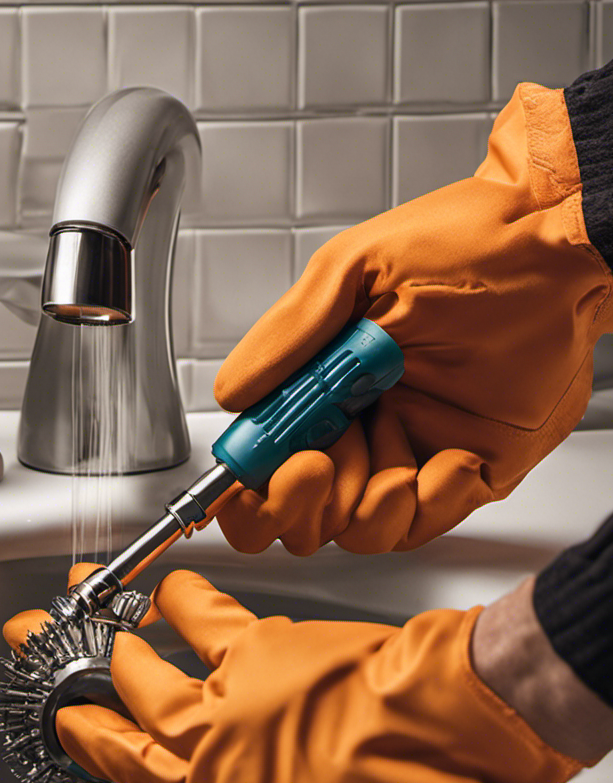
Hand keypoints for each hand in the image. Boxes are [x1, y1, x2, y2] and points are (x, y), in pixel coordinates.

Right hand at [48, 569, 583, 782]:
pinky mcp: (257, 644)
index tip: (60, 712)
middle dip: (74, 661)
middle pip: (118, 698)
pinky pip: (200, 610)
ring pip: (150, 650)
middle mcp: (205, 750)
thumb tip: (248, 780)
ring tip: (112, 594)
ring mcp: (224, 694)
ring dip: (126, 619)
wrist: (447, 743)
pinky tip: (176, 583)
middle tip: (38, 630)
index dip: (83, 732)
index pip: (121, 762)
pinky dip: (183, 594)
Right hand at [214, 82, 612, 555]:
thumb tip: (234, 392)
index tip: (247, 483)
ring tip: (394, 467)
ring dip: (368, 512)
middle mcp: (360, 427)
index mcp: (320, 388)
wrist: (556, 242)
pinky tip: (449, 460)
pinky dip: (434, 504)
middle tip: (316, 466)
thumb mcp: (353, 271)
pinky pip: (431, 523)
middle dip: (298, 507)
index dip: (245, 490)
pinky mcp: (468, 471)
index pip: (262, 463)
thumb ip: (288, 335)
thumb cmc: (463, 241)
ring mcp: (411, 453)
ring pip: (361, 532)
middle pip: (301, 514)